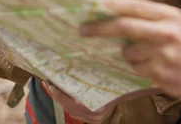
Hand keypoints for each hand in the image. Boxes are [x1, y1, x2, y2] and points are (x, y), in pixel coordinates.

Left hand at [43, 81, 158, 122]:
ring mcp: (93, 119)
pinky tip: (65, 95)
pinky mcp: (93, 120)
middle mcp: (92, 115)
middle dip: (56, 94)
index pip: (68, 101)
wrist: (132, 98)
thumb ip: (94, 76)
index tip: (49, 81)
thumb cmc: (120, 87)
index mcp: (93, 106)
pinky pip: (76, 113)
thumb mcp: (106, 79)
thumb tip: (77, 62)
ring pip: (70, 110)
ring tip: (54, 86)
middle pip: (67, 106)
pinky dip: (69, 104)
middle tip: (48, 82)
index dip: (57, 92)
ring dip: (61, 99)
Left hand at [80, 0, 180, 102]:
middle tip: (82, 29)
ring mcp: (163, 53)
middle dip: (99, 27)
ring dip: (128, 56)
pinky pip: (136, 69)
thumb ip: (148, 19)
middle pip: (123, 26)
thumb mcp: (175, 24)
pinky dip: (138, 69)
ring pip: (128, 52)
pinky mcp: (160, 72)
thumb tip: (114, 17)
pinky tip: (154, 68)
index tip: (89, 5)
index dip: (108, 4)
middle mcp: (165, 31)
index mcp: (168, 15)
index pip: (131, 5)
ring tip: (147, 57)